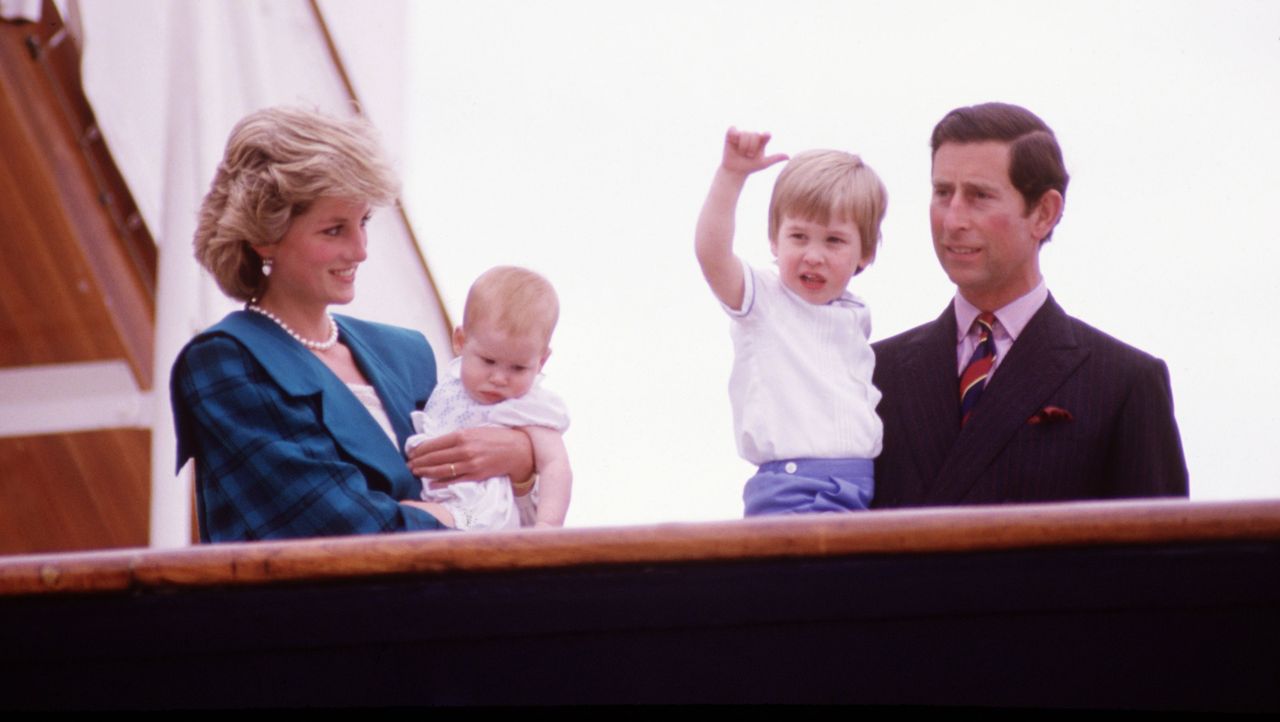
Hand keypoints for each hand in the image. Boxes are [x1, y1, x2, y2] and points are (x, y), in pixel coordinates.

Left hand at [407, 426, 533, 485]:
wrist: (518, 449)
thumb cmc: (497, 437)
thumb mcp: (475, 430)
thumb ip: (458, 437)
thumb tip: (438, 443)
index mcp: (463, 435)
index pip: (434, 443)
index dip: (420, 450)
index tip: (412, 453)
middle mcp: (464, 450)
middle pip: (435, 457)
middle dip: (419, 462)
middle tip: (409, 465)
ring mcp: (470, 464)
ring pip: (441, 470)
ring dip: (425, 472)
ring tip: (416, 472)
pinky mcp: (476, 476)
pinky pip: (454, 481)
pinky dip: (441, 483)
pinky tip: (431, 484)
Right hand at [720, 126, 787, 176]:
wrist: (735, 171)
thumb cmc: (750, 167)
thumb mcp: (763, 163)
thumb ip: (775, 158)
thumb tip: (788, 157)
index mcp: (762, 140)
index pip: (766, 135)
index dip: (766, 135)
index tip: (766, 136)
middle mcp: (753, 135)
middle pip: (755, 135)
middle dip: (751, 148)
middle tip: (748, 155)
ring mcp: (742, 133)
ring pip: (744, 134)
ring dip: (743, 146)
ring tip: (741, 152)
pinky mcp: (731, 133)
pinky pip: (734, 130)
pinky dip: (734, 137)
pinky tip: (733, 143)